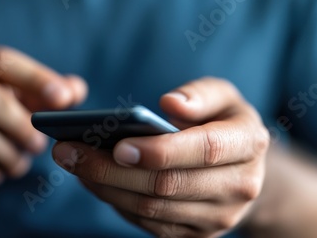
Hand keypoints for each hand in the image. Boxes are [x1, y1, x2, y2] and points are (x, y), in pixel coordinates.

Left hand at [52, 77, 268, 236]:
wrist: (239, 170)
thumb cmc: (223, 123)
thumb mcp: (223, 97)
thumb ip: (201, 94)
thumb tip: (170, 104)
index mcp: (249, 144)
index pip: (205, 149)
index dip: (161, 150)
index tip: (117, 145)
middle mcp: (239, 187)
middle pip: (167, 185)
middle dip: (112, 169)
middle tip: (67, 151)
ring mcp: (217, 218)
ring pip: (152, 209)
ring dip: (105, 187)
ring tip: (71, 163)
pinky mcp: (195, 235)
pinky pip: (148, 224)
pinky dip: (115, 202)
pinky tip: (91, 180)